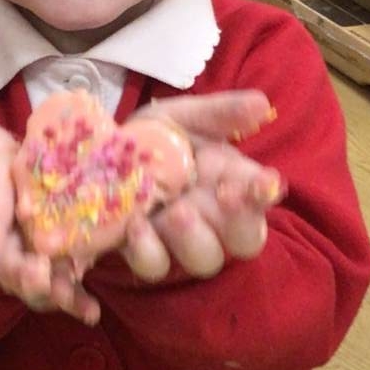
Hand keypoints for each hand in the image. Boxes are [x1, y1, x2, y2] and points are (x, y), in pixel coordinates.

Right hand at [0, 116, 98, 324]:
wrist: (3, 168)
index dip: (8, 262)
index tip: (30, 266)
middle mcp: (8, 247)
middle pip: (17, 278)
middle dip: (34, 286)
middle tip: (53, 285)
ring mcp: (30, 255)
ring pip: (42, 287)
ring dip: (60, 298)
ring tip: (81, 307)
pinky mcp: (54, 258)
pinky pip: (64, 283)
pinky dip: (77, 302)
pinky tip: (92, 313)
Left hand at [118, 90, 282, 283]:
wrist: (102, 153)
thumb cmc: (157, 136)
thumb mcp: (186, 116)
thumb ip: (222, 113)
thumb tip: (263, 104)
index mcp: (232, 183)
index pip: (262, 196)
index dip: (267, 192)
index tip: (267, 182)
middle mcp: (214, 218)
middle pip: (246, 241)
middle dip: (241, 222)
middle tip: (225, 195)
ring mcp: (181, 240)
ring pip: (204, 259)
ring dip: (194, 238)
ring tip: (177, 212)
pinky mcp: (145, 254)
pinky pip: (154, 265)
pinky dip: (148, 249)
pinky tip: (136, 224)